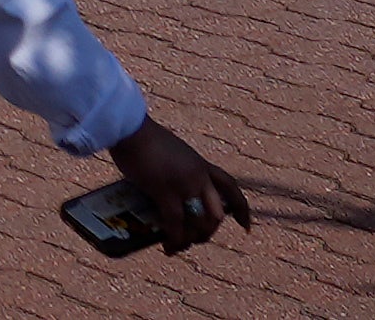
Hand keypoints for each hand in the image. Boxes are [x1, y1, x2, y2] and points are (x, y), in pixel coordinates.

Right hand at [105, 119, 249, 248]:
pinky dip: (174, 239)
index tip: (244, 227)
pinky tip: (168, 246)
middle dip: (208, 232)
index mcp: (200, 164)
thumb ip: (174, 171)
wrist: (129, 127)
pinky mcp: (165, 191)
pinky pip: (175, 223)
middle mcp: (199, 176)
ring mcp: (185, 184)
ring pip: (201, 222)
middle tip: (194, 239)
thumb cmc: (141, 136)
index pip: (230, 187)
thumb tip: (161, 189)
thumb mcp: (168, 153)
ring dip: (192, 239)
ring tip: (178, 245)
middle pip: (218, 213)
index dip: (241, 210)